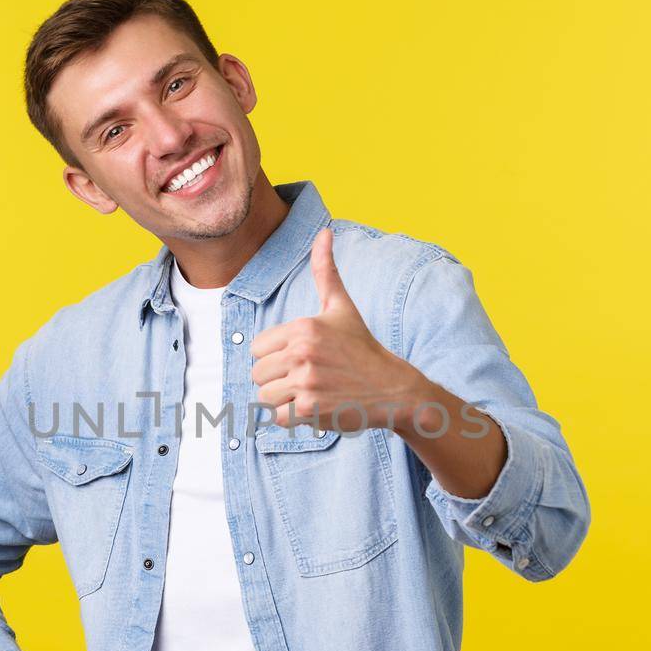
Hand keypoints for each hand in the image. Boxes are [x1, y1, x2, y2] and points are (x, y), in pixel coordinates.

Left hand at [251, 226, 427, 432]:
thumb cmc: (361, 347)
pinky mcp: (310, 409)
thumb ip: (325, 271)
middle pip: (258, 374)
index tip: (299, 359)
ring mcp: (306, 382)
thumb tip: (325, 231)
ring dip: (283, 400)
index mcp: (303, 327)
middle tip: (305, 379)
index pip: (258, 348)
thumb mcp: (341, 307)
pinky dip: (292, 418)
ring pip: (265, 397)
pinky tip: (313, 408)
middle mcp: (302, 353)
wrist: (392, 388)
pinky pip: (278, 418)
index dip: (275, 356)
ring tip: (309, 393)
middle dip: (276, 380)